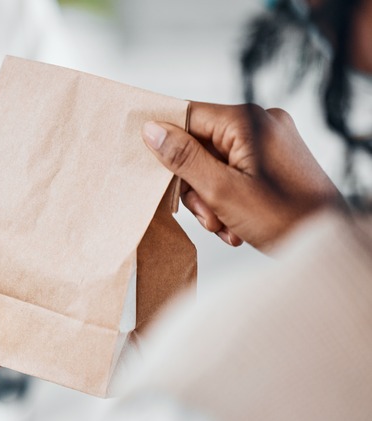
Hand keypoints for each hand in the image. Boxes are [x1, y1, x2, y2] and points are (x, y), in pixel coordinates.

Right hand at [141, 102, 341, 251]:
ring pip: (214, 163)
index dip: (167, 142)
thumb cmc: (286, 220)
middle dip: (196, 184)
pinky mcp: (274, 160)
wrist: (330, 244)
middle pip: (199, 144)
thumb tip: (151, 130)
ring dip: (211, 198)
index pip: (188, 115)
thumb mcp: (222, 191)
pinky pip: (233, 171)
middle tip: (208, 215)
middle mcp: (260, 123)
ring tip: (225, 225)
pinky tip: (236, 223)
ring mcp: (269, 141)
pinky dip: (228, 198)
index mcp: (248, 121)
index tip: (153, 168)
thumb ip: (183, 158)